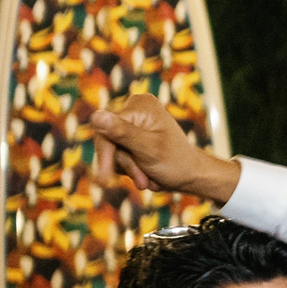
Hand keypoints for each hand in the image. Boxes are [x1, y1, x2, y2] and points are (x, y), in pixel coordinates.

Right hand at [88, 92, 240, 202]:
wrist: (191, 176)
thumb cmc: (176, 162)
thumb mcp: (148, 149)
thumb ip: (122, 133)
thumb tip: (95, 116)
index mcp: (140, 105)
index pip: (107, 129)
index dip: (105, 155)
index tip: (104, 179)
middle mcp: (134, 109)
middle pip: (107, 140)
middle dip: (124, 164)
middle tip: (143, 182)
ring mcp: (132, 123)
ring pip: (112, 150)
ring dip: (128, 169)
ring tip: (148, 178)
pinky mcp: (131, 137)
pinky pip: (117, 155)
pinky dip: (129, 168)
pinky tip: (145, 173)